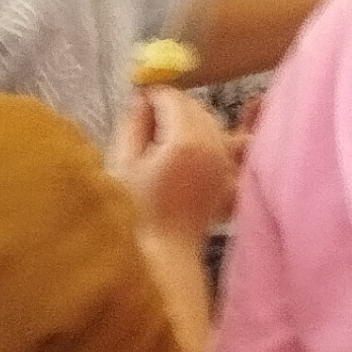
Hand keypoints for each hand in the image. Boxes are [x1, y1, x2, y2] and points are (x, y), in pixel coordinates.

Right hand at [110, 86, 238, 241]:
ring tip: (162, 139)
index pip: (173, 99)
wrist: (162, 255)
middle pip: (195, 107)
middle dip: (171, 108)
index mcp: (185, 141)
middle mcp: (213, 146)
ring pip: (211, 122)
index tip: (136, 103)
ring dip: (189, 122)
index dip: (152, 97)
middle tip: (145, 121)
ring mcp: (225, 161)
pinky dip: (208, 139)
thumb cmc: (134, 214)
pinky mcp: (228, 176)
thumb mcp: (123, 165)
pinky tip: (187, 150)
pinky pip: (223, 143)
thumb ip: (133, 125)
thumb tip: (140, 99)